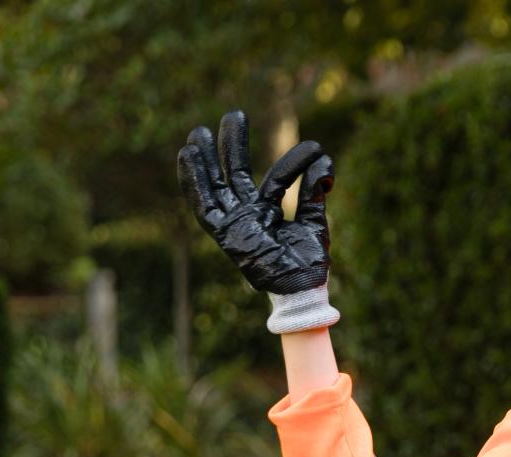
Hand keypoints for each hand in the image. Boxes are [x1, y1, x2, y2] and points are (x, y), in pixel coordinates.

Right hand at [176, 110, 334, 294]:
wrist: (301, 289)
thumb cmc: (308, 264)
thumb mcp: (314, 222)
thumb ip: (314, 191)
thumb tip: (324, 162)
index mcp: (270, 214)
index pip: (278, 180)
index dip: (295, 163)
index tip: (315, 148)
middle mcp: (249, 216)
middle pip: (237, 175)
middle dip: (234, 146)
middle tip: (234, 114)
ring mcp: (235, 224)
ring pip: (217, 185)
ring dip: (208, 158)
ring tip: (200, 130)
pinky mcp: (223, 233)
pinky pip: (203, 205)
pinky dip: (193, 181)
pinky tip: (187, 154)